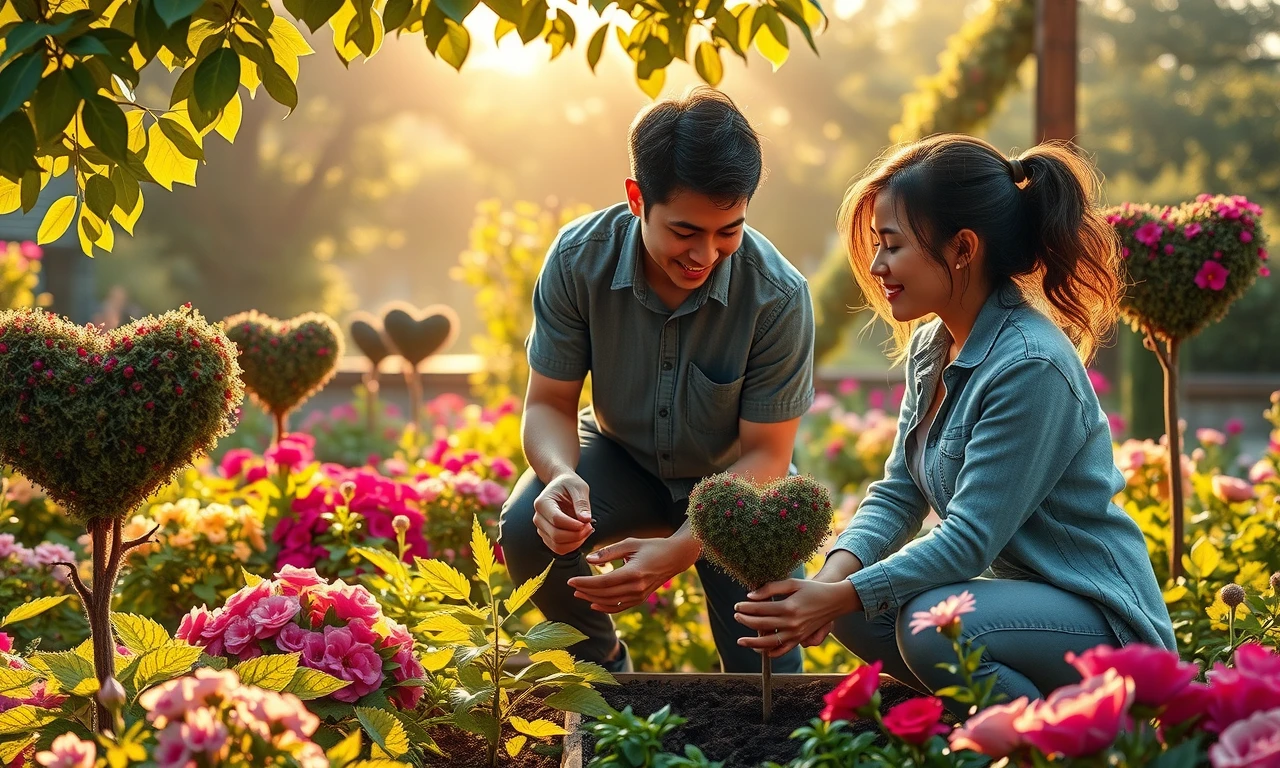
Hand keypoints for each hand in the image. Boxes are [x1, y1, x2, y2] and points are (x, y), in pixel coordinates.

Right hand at [532, 473, 593, 554]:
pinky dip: (572, 546)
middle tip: (590, 527)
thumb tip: (586, 519)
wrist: (560, 485)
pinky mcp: (547, 536)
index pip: (556, 520)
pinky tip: (581, 536)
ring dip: (575, 543)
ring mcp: (541, 528)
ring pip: (557, 546)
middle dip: (577, 535)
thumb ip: (582, 503)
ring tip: (587, 531)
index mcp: (542, 502)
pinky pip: (558, 549)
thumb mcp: (578, 487)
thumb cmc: (569, 484)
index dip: (574, 525)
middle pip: (556, 535)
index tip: (588, 523)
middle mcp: (538, 517)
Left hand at [567, 536, 699, 613]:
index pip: (603, 582)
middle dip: (586, 591)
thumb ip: (609, 552)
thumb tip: (589, 559)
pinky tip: (594, 604)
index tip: (571, 580)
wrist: (675, 557)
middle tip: (572, 586)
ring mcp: (639, 595)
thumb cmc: (652, 546)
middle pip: (604, 594)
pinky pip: (620, 607)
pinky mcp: (640, 599)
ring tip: (579, 593)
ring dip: (593, 599)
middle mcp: (636, 587)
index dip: (585, 582)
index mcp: (633, 572)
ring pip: (610, 602)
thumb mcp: (630, 543)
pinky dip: (606, 608)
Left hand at [734, 578, 854, 657]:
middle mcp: (792, 623)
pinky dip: (770, 652)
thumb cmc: (812, 589)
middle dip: (745, 621)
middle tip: (736, 616)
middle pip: (761, 625)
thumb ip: (771, 587)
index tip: (737, 605)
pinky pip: (783, 650)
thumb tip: (750, 595)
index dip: (746, 608)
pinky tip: (760, 649)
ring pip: (769, 643)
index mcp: (789, 607)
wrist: (835, 601)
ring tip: (740, 641)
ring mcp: (796, 634)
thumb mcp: (792, 583)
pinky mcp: (800, 639)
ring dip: (752, 643)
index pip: (760, 609)